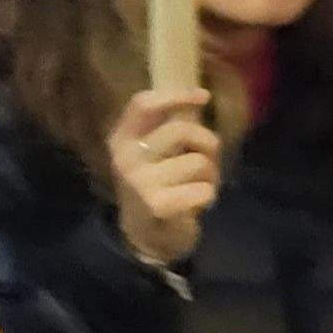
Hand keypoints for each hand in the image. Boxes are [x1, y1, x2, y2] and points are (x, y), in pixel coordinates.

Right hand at [109, 87, 222, 264]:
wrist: (145, 235)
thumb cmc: (155, 186)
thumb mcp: (150, 154)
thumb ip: (165, 128)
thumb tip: (196, 97)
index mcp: (122, 139)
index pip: (143, 104)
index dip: (176, 96)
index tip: (204, 96)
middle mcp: (126, 157)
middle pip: (181, 130)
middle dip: (207, 142)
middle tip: (208, 159)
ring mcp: (139, 181)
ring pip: (198, 162)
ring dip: (210, 175)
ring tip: (198, 185)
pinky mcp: (157, 204)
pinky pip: (203, 190)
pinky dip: (208, 196)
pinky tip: (196, 203)